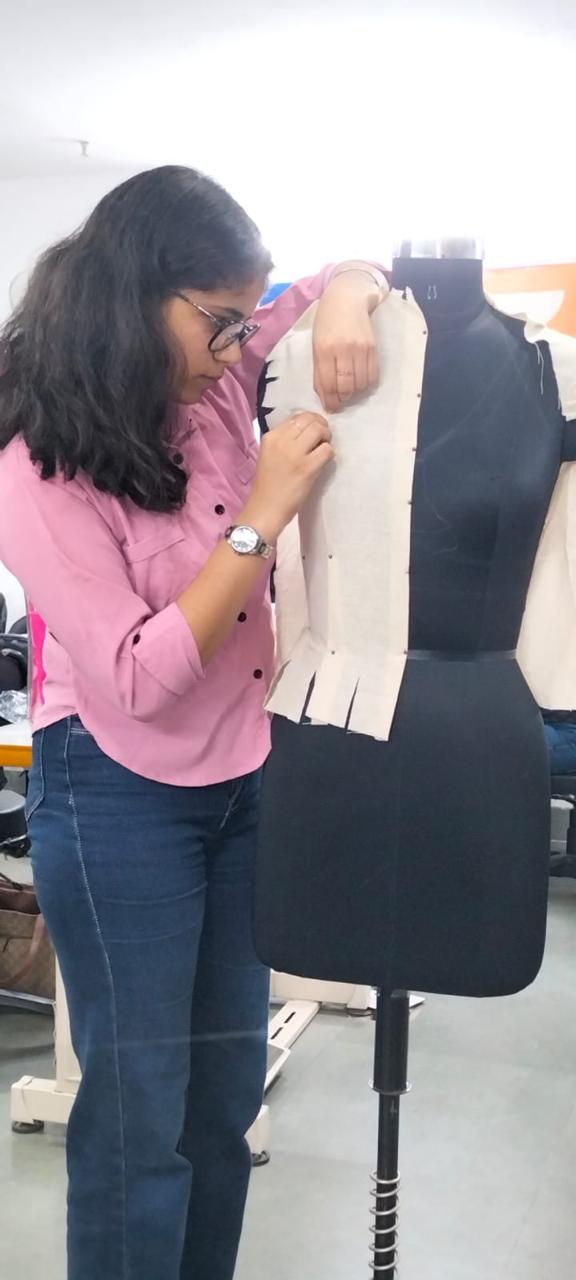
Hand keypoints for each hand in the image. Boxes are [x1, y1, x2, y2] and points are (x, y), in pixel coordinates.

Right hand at [243, 413, 333, 541]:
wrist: (265, 509)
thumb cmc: (269, 485)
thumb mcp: (269, 454)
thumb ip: (284, 440)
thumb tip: (308, 430)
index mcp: (271, 436)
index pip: (297, 417)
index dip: (310, 421)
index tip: (315, 432)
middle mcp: (281, 441)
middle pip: (310, 420)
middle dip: (321, 426)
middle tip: (324, 438)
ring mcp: (294, 454)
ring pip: (319, 430)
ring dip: (327, 438)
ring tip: (323, 449)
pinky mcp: (307, 468)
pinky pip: (327, 450)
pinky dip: (329, 454)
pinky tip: (323, 462)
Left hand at [313, 272, 380, 412]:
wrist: (347, 299)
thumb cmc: (327, 322)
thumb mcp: (317, 344)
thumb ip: (320, 370)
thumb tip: (325, 396)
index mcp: (324, 350)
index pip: (328, 384)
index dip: (330, 401)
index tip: (330, 407)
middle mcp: (343, 350)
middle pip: (345, 387)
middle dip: (342, 400)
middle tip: (340, 401)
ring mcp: (360, 349)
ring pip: (360, 384)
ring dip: (355, 393)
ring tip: (349, 391)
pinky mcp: (373, 348)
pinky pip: (372, 376)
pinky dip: (366, 385)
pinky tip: (360, 382)